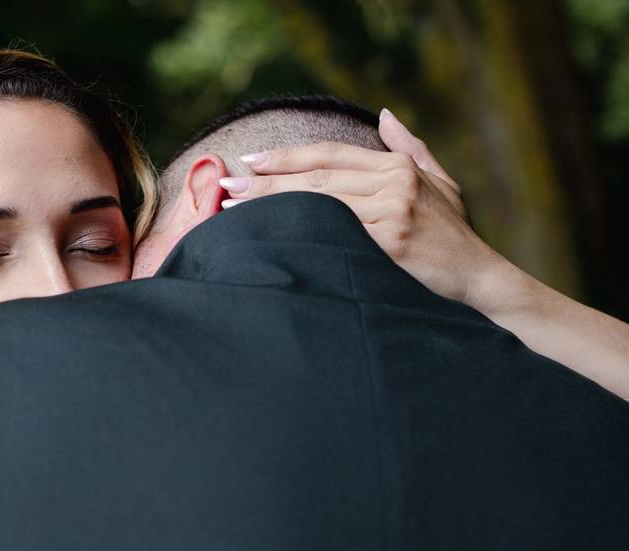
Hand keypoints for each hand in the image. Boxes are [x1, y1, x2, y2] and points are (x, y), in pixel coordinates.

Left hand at [219, 109, 506, 309]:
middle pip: (316, 178)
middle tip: (229, 188)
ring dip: (273, 207)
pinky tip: (272, 235)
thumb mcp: (439, 183)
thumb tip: (384, 114)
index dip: (287, 157)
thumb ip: (410, 148)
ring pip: (319, 204)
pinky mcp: (391, 243)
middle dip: (268, 182)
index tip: (252, 161)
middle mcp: (395, 183)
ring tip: (237, 211)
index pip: (330, 154)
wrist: (479, 279)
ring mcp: (393, 212)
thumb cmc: (453, 236)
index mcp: (398, 166)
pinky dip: (300, 234)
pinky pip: (334, 235)